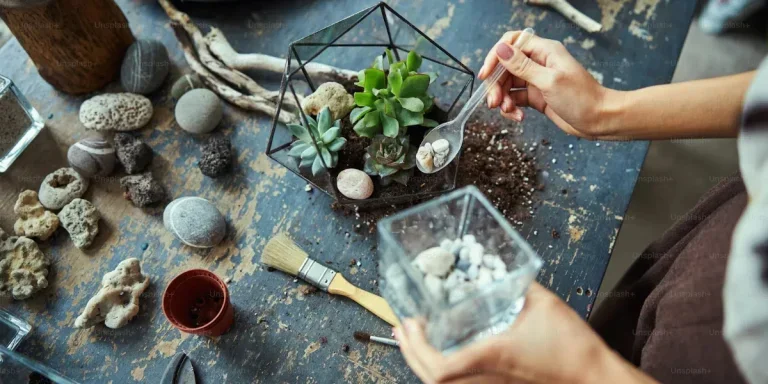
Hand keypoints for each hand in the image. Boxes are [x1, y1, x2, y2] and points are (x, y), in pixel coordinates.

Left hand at [394, 283, 656, 383]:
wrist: (596, 381)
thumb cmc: (573, 350)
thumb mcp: (544, 304)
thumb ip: (518, 283)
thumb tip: (500, 268)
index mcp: (491, 357)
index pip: (441, 368)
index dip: (416, 348)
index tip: (410, 322)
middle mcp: (485, 379)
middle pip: (432, 379)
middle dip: (410, 353)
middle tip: (402, 327)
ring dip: (422, 361)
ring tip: (414, 337)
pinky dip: (443, 370)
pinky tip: (445, 351)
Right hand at [479, 31, 617, 138]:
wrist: (599, 120)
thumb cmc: (582, 98)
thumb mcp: (549, 81)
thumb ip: (523, 66)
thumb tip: (501, 49)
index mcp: (544, 51)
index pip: (511, 44)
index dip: (495, 57)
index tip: (486, 75)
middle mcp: (538, 62)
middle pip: (505, 66)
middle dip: (496, 84)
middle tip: (494, 102)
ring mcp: (536, 80)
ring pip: (507, 84)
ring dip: (502, 98)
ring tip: (508, 111)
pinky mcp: (536, 96)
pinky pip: (514, 98)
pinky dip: (511, 107)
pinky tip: (518, 116)